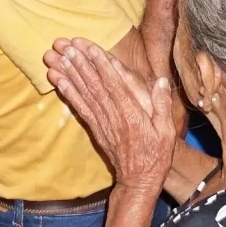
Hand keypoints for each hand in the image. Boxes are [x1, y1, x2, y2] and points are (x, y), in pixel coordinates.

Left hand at [43, 38, 175, 193]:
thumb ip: (163, 105)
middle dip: (80, 63)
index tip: (90, 48)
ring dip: (70, 74)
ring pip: (85, 94)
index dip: (101, 65)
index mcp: (133, 114)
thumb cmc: (157, 155)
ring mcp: (103, 123)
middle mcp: (115, 116)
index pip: (115, 84)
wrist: (139, 181)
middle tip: (67, 45)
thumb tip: (161, 81)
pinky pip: (81, 109)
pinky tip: (58, 81)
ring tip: (58, 57)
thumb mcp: (167, 131)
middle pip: (95, 85)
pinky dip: (69, 94)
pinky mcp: (96, 129)